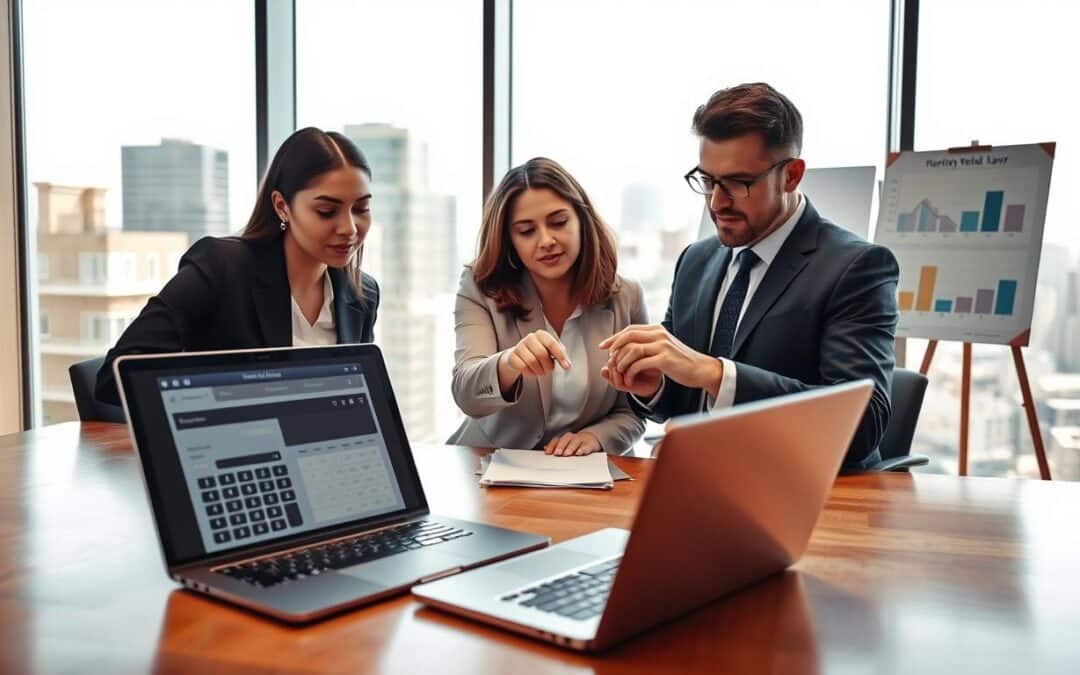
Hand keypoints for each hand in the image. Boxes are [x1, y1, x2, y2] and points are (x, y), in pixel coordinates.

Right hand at [501, 330, 570, 377]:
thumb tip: (567, 364)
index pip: (552, 343)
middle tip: (549, 370)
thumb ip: (560, 354)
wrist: (519, 356)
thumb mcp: (551, 350)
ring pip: (532, 361)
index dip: (560, 356)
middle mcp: (530, 338)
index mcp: (541, 334)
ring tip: (540, 371)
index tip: (566, 366)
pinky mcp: (512, 356)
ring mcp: (519, 346)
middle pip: (542, 354)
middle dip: (548, 365)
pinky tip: (531, 371)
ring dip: (539, 370)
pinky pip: (523, 367)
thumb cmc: (538, 352)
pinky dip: (529, 373)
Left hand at [544, 431, 601, 455]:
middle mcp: (572, 437)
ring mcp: (581, 440)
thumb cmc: (576, 444)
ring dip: (570, 447)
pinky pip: (586, 445)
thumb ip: (556, 447)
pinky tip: (580, 453)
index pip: (557, 440)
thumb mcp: (566, 445)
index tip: (547, 452)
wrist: (591, 439)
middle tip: (557, 453)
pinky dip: (583, 449)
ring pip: (575, 441)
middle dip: (560, 446)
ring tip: (567, 454)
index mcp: (565, 438)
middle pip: (565, 439)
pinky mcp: (590, 443)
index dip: (551, 446)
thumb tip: (545, 448)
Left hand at [599, 324, 722, 398]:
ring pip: (632, 350)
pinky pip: (639, 363)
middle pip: (628, 336)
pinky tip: (629, 379)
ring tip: (619, 372)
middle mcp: (659, 334)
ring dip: (621, 362)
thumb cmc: (680, 362)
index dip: (614, 337)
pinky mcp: (664, 359)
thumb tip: (629, 344)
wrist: (700, 370)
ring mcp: (662, 346)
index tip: (603, 346)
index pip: (630, 330)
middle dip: (614, 347)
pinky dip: (630, 371)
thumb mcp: (663, 347)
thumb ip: (649, 343)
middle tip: (607, 359)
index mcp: (657, 330)